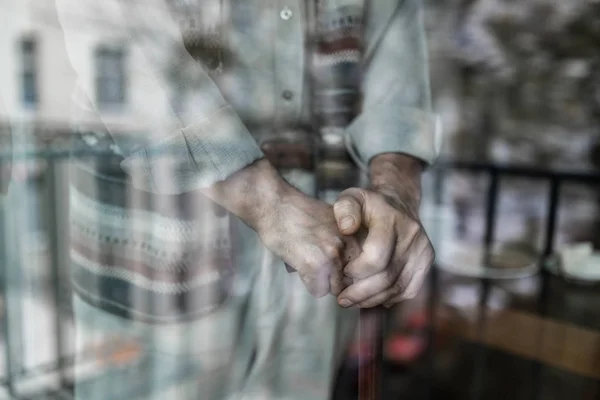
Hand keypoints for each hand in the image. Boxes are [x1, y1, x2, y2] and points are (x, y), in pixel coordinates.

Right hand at [203, 158, 359, 297]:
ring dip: (321, 281)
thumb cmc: (298, 213)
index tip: (334, 265)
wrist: (275, 203)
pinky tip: (298, 264)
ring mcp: (333, 254)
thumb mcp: (332, 223)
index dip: (349, 272)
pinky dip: (307, 282)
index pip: (364, 270)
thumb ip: (345, 244)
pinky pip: (318, 291)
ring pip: (335, 289)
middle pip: (351, 281)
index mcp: (356, 234)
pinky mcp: (316, 265)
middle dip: (336, 279)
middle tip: (317, 264)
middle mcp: (349, 244)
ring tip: (306, 261)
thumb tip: (350, 275)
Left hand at [332, 187, 433, 307]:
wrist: (399, 201)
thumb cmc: (369, 204)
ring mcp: (422, 249)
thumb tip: (347, 228)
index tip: (343, 273)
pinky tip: (373, 297)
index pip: (376, 256)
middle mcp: (411, 235)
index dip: (357, 271)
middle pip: (387, 277)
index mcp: (391, 219)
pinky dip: (390, 298)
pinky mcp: (427, 260)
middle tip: (343, 300)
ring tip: (354, 302)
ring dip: (373, 300)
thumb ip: (344, 209)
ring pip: (398, 287)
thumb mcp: (351, 198)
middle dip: (362, 293)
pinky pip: (409, 289)